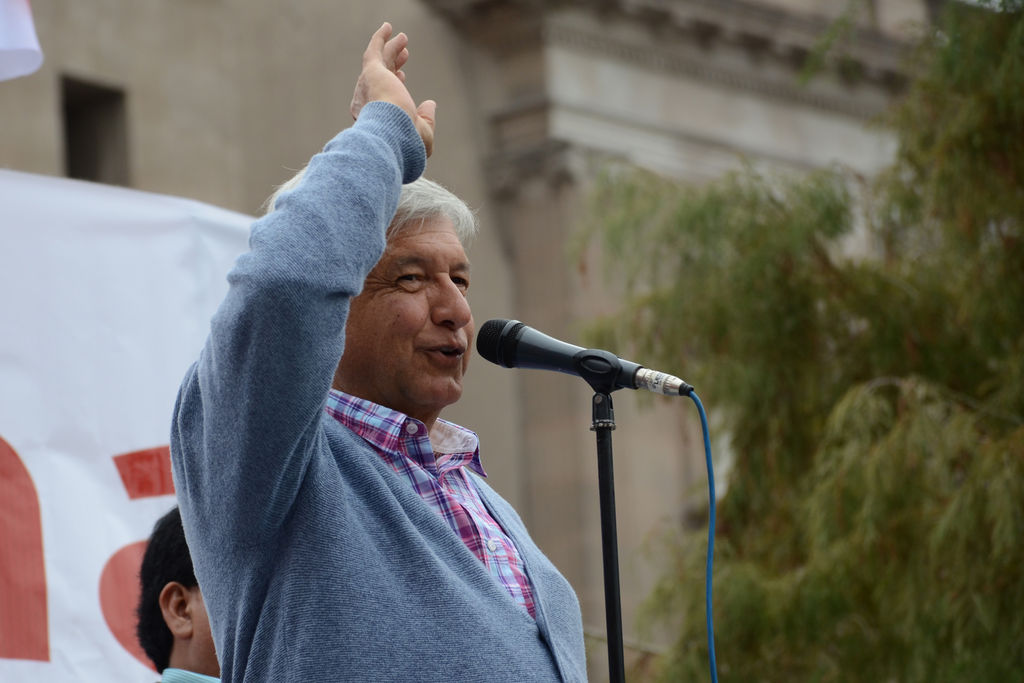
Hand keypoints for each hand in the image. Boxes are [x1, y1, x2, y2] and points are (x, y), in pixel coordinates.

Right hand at [350, 22, 436, 156]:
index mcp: (377, 117)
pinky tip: (387, 28)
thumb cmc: (406, 142)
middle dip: (394, 63)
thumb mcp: (422, 133)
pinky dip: (380, 39)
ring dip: (391, 49)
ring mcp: (369, 86)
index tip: (402, 77)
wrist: (392, 135)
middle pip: (383, 76)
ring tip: (403, 39)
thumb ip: (425, 118)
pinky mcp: (372, 72)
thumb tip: (430, 104)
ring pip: (381, 62)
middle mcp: (369, 101)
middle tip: (405, 54)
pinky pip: (374, 50)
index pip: (384, 95)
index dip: (394, 83)